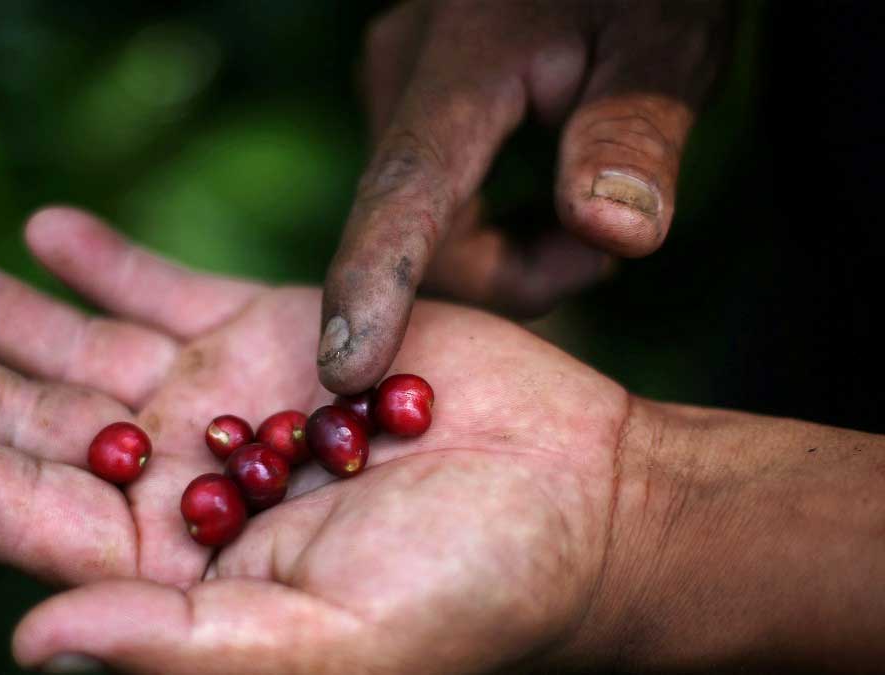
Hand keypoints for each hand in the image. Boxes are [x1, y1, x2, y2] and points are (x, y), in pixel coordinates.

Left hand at [0, 207, 629, 671]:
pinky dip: (106, 260)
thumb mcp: (327, 649)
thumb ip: (177, 649)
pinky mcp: (274, 330)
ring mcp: (220, 400)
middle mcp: (176, 483)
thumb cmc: (471, 596)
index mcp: (169, 570)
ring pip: (77, 344)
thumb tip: (31, 642)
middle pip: (20, 417)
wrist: (582, 503)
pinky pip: (168, 289)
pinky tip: (44, 233)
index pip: (14, 509)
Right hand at [319, 0, 726, 393]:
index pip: (407, 188)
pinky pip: (428, 211)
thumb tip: (609, 233)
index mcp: (463, 61)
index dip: (375, 282)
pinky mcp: (401, 109)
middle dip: (512, 274)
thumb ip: (635, 132)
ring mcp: (391, 93)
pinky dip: (490, 231)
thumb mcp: (665, 44)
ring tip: (590, 219)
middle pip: (422, 238)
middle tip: (607, 250)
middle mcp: (398, 79)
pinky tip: (547, 203)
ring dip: (507, 255)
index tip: (345, 373)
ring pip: (424, 234)